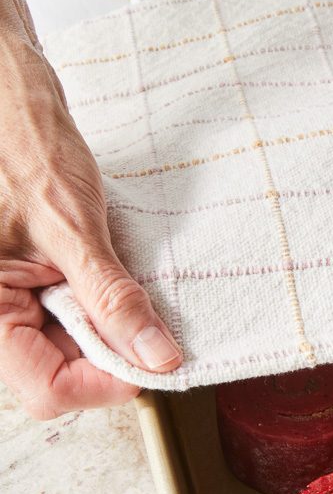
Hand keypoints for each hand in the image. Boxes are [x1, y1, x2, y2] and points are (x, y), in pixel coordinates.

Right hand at [0, 0, 181, 419]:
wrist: (14, 104)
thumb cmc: (25, 150)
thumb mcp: (75, 231)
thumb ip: (113, 300)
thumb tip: (156, 358)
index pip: (47, 389)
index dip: (104, 383)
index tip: (153, 362)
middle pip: (62, 375)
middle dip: (114, 358)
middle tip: (156, 331)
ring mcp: (16, 301)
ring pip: (72, 350)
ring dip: (113, 334)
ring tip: (136, 299)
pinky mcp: (36, 286)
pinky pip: (75, 320)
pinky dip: (107, 310)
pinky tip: (124, 287)